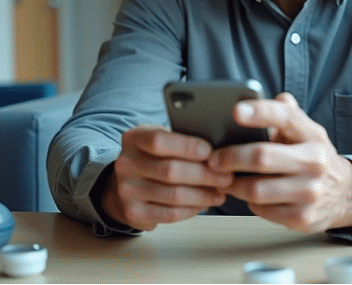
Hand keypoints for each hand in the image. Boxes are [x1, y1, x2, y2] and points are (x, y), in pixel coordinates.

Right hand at [101, 125, 233, 230]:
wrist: (126, 185)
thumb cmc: (153, 159)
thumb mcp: (161, 141)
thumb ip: (181, 142)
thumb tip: (217, 152)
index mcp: (133, 138)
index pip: (159, 141)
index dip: (187, 147)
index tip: (210, 152)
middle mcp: (125, 163)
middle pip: (170, 170)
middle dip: (204, 175)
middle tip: (226, 177)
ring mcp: (127, 190)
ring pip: (174, 195)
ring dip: (203, 195)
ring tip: (220, 192)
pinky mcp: (134, 213)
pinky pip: (170, 214)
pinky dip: (192, 210)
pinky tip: (204, 204)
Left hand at [207, 93, 351, 233]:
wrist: (345, 194)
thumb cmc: (312, 157)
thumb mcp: (306, 131)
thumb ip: (285, 113)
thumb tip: (264, 96)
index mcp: (313, 135)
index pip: (286, 117)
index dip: (259, 113)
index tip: (236, 111)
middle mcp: (314, 162)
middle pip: (262, 157)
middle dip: (230, 157)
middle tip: (213, 159)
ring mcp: (310, 192)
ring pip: (256, 189)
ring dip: (234, 183)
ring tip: (225, 177)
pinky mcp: (302, 217)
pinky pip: (261, 209)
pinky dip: (248, 201)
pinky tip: (248, 194)